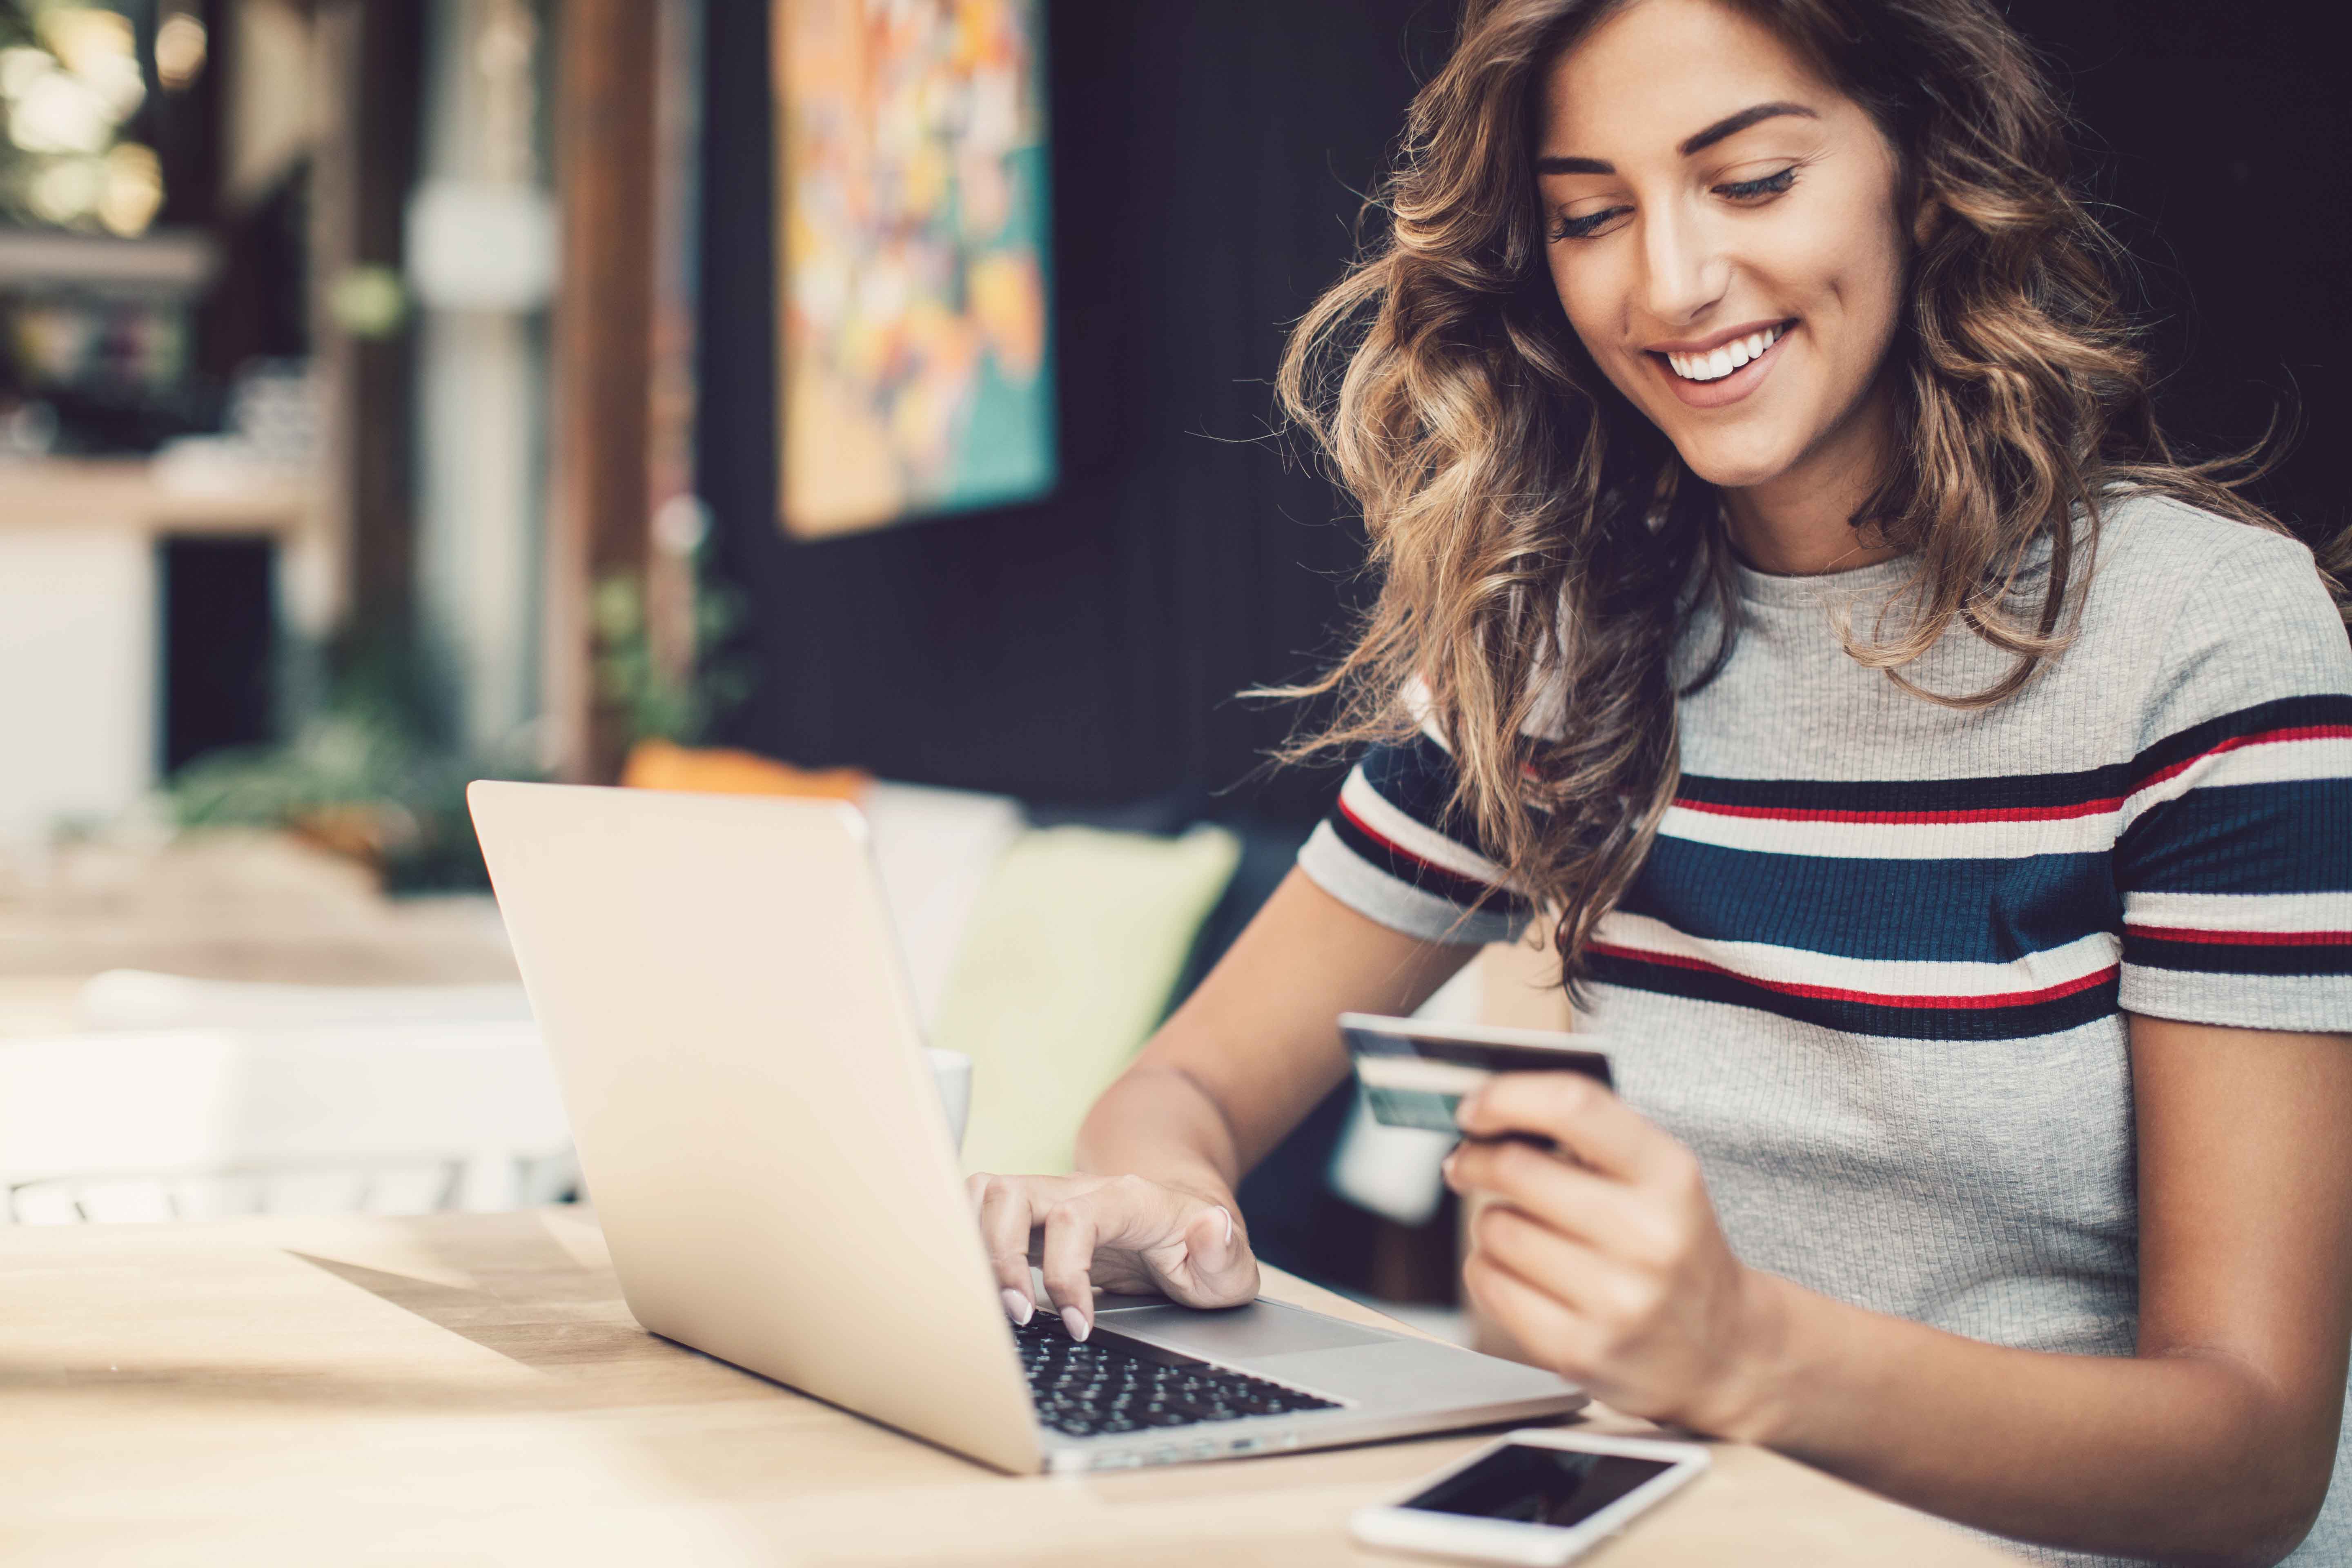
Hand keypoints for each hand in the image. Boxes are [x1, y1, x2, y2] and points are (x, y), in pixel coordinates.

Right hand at [964, 1171, 1258, 1340]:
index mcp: (1128, 1200)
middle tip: (1018, 1316)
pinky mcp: (1029, 1220)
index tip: (1080, 1326)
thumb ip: (1224, 1252)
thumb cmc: (1201, 1251)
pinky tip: (977, 1286)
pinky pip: (978, 1212)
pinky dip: (965, 1241)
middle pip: (1012, 1194)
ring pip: (984, 1194)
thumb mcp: (1231, 1264)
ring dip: (973, 1246)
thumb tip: (1211, 1226)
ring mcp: (1048, 1201)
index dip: (1065, 1274)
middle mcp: (1078, 1191)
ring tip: (989, 1302)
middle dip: (999, 1257)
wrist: (1185, 1222)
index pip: (1076, 1219)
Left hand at [1444, 1072, 1783, 1437]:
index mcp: (1669, 1176)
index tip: (1473, 1108)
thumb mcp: (1658, 1178)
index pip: (1574, 1107)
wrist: (1722, 1348)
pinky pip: (1489, 1283)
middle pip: (1516, 1169)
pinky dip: (1486, 1269)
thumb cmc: (1672, 1246)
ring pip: (1496, 1228)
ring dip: (1491, 1222)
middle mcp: (1649, 1236)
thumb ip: (1588, 1134)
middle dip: (1476, 1160)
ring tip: (1519, 1230)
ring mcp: (1616, 1300)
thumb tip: (1489, 1107)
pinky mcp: (1581, 1350)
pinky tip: (1515, 1270)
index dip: (1507, 1097)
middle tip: (1467, 1163)